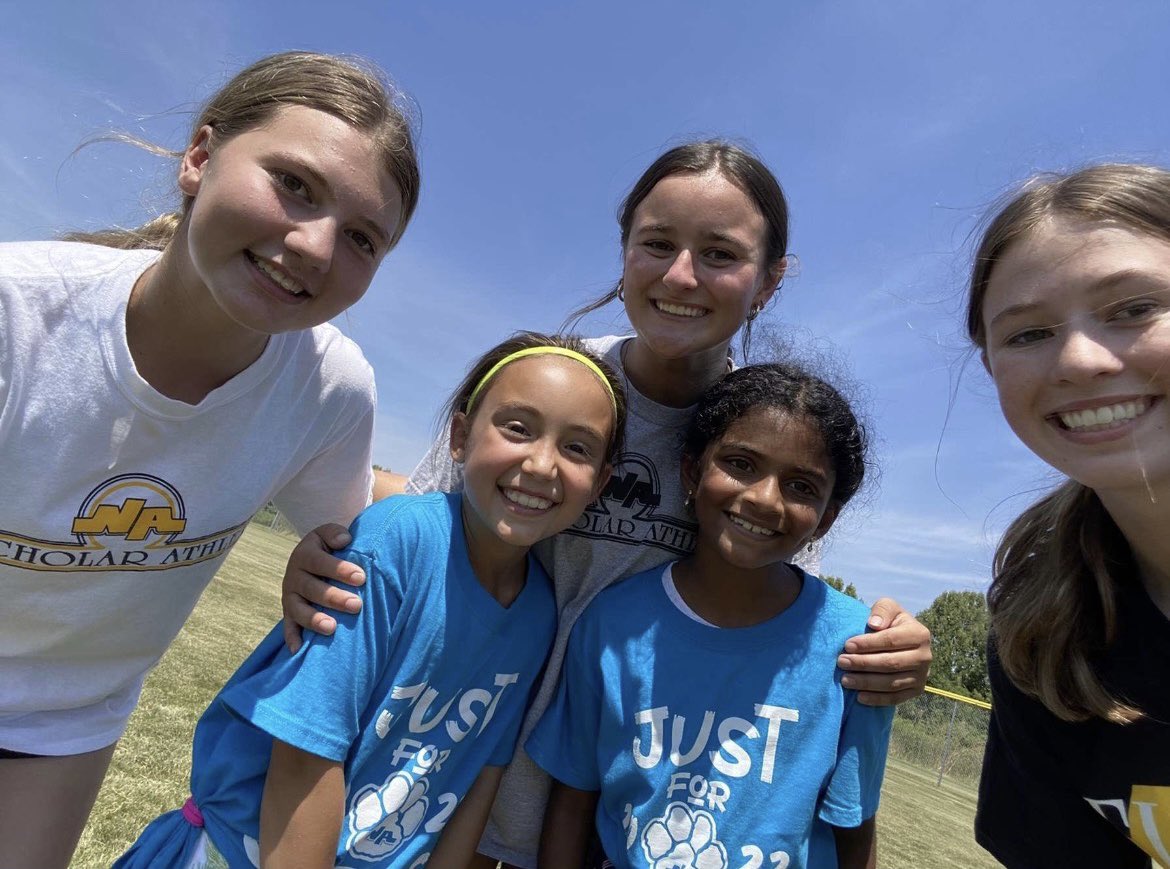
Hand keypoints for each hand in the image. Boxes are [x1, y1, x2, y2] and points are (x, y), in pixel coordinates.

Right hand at [280, 524, 365, 653]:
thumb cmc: (329, 548)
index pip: (320, 562)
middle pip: (312, 589)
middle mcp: (293, 576)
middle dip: (334, 598)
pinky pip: (288, 627)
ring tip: (331, 628)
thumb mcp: (329, 534)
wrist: (311, 558)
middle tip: (356, 605)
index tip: (361, 578)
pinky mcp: (288, 613)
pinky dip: (292, 638)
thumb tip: (344, 540)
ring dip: (314, 620)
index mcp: (304, 555)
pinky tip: (298, 650)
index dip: (339, 570)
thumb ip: (335, 534)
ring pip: (299, 610)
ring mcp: (290, 597)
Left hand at [836, 597, 931, 705]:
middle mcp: (925, 657)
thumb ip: (882, 610)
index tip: (847, 645)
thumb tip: (874, 624)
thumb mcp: (888, 607)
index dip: (868, 644)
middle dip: (863, 664)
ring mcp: (922, 676)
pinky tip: (859, 697)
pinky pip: (896, 698)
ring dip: (866, 682)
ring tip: (845, 680)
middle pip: (890, 663)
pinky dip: (877, 699)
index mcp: (920, 634)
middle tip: (841, 662)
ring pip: (892, 683)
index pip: (891, 640)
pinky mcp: (916, 691)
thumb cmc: (890, 622)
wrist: (903, 641)